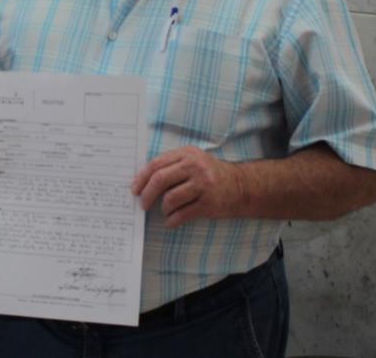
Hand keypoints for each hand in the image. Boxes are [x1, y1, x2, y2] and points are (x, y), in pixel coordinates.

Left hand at [131, 146, 245, 227]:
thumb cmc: (209, 174)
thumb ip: (171, 165)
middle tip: (143, 204)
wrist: (241, 186)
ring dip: (163, 208)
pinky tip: (171, 221)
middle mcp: (195, 167)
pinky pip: (182, 214)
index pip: (156, 164)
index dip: (141, 178)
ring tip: (165, 210)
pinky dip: (172, 220)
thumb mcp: (192, 160)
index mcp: (187, 154)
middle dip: (147, 194)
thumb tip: (142, 182)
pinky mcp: (209, 203)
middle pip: (160, 179)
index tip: (134, 189)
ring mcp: (203, 185)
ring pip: (170, 198)